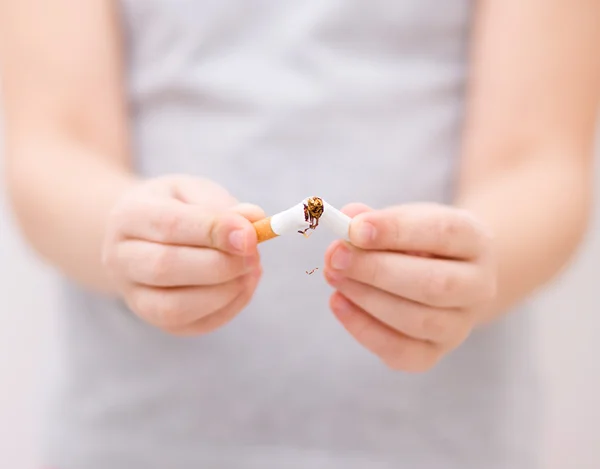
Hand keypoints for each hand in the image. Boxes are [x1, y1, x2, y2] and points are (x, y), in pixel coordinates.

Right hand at [102, 175, 263, 334]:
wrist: (142, 236)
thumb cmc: (175, 208)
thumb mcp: (195, 192)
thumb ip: (223, 205)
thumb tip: (254, 220)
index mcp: (129, 215)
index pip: (169, 225)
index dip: (213, 231)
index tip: (251, 234)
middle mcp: (121, 259)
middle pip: (165, 268)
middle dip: (220, 265)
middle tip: (254, 254)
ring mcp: (134, 295)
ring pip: (175, 307)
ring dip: (224, 292)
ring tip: (251, 269)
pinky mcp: (156, 320)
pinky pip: (193, 325)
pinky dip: (228, 308)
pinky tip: (243, 285)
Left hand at [324, 203, 496, 371]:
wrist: (451, 276)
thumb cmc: (421, 242)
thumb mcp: (406, 219)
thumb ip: (375, 219)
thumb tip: (347, 222)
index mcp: (476, 240)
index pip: (443, 233)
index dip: (396, 231)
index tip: (355, 228)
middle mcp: (479, 287)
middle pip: (434, 285)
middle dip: (377, 270)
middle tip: (336, 256)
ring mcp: (461, 325)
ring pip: (418, 321)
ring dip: (366, 298)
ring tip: (333, 274)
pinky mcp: (434, 353)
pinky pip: (402, 353)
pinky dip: (365, 329)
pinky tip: (339, 302)